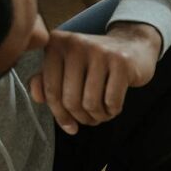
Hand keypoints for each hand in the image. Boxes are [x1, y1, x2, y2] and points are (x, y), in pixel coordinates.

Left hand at [30, 22, 161, 134]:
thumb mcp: (68, 66)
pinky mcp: (121, 62)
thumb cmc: (96, 63)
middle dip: (81, 117)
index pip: (51, 90)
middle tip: (90, 119)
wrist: (133, 46)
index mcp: (56, 44)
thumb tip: (37, 98)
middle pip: (71, 100)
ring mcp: (99, 51)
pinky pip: (112, 101)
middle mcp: (75, 44)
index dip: (59, 114)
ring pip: (91, 103)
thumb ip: (46, 80)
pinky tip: (113, 108)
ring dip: (98, 117)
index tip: (69, 126)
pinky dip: (112, 111)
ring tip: (102, 114)